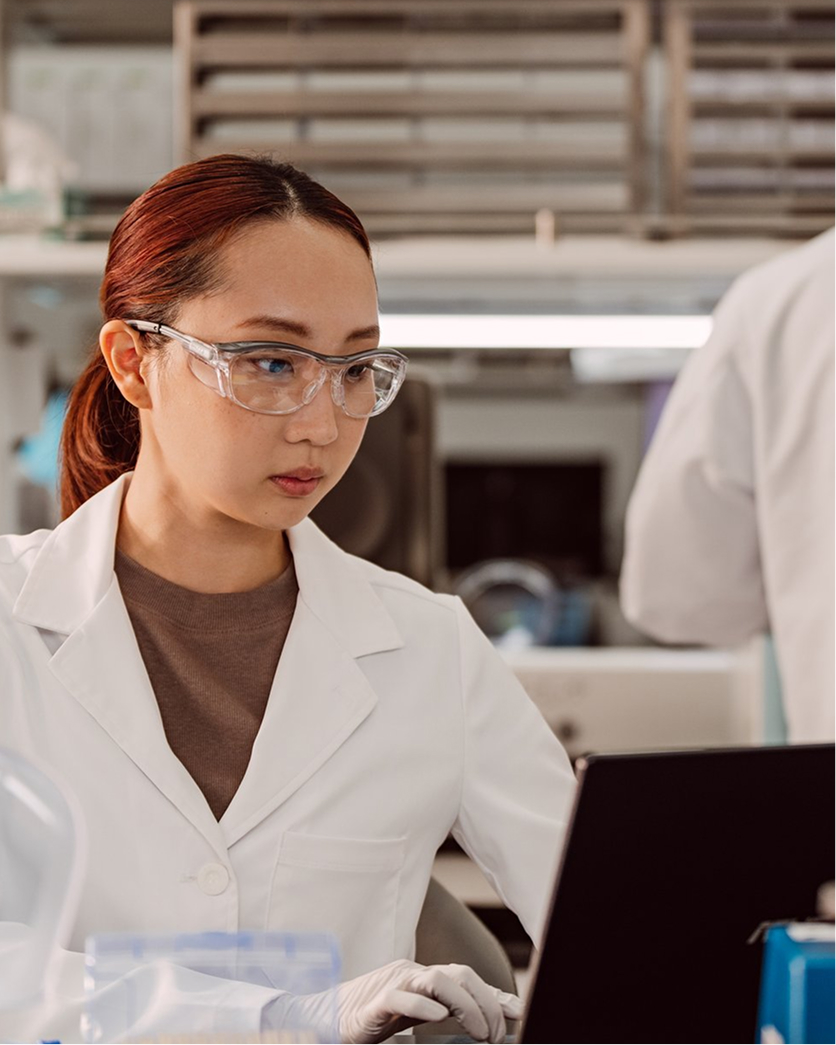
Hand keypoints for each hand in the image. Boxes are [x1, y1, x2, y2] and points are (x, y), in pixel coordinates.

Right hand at [335, 959, 521, 1043]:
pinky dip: (421, 1005)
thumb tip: (482, 1022)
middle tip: (495, 1035)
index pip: (465, 978)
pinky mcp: (371, 1004)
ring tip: (479, 1032)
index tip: (520, 1014)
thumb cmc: (369, 1020)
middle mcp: (409, 974)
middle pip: (457, 973)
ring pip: (435, 979)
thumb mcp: (412, 1016)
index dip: (494, 995)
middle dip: (485, 1002)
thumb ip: (443, 1012)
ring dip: (464, 1004)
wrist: (321, 1020)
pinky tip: (438, 1018)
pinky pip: (398, 997)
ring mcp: (391, 984)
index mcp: (420, 977)